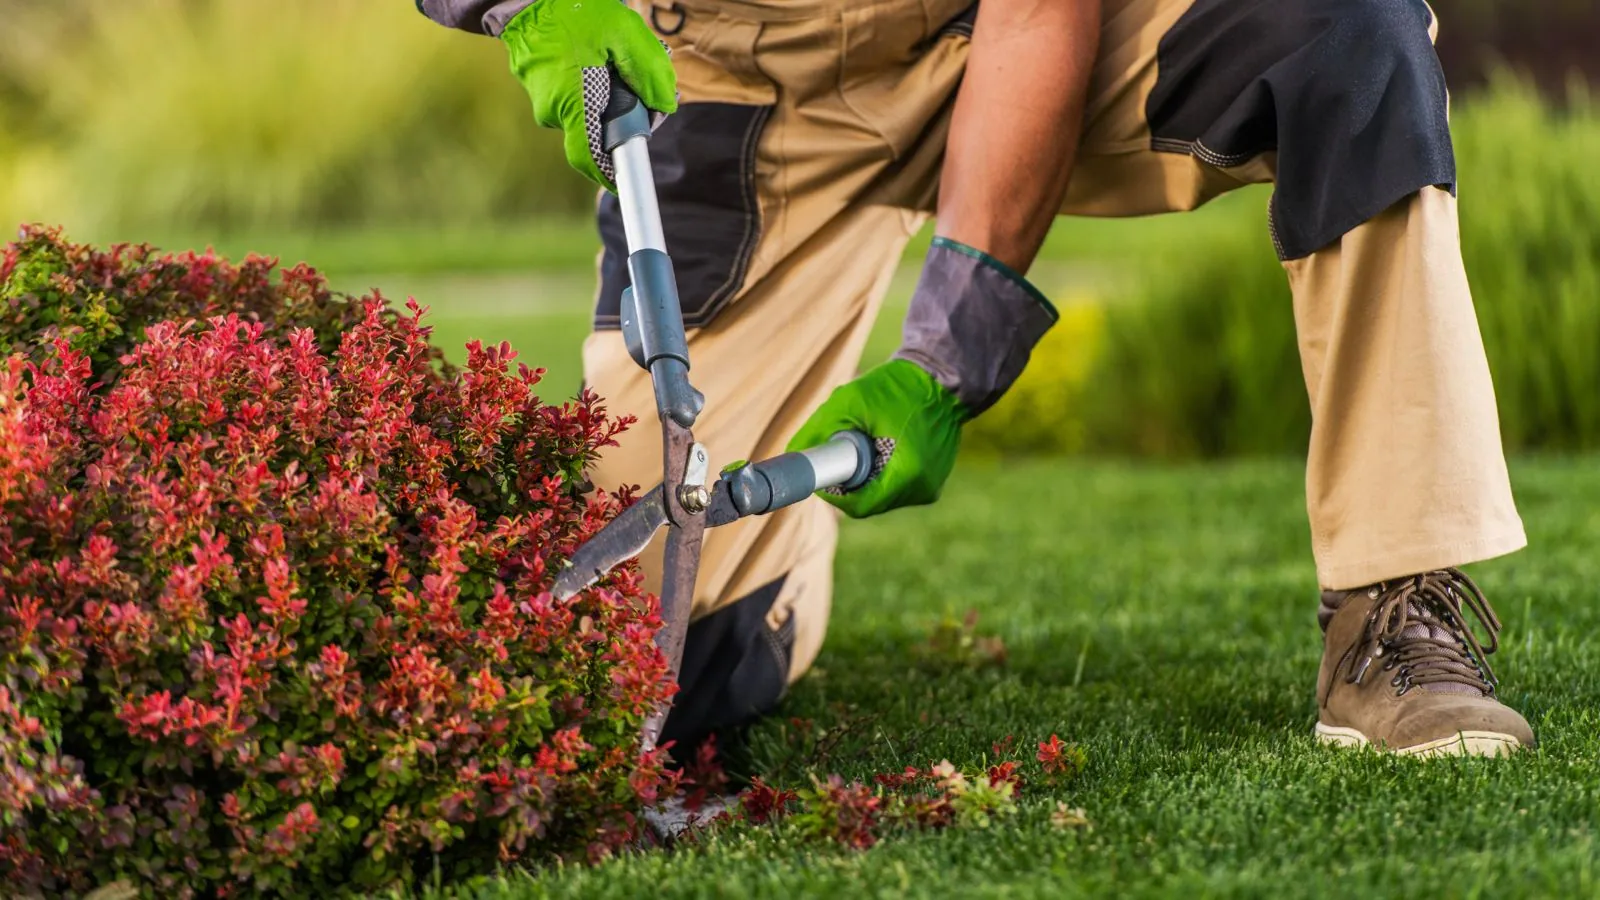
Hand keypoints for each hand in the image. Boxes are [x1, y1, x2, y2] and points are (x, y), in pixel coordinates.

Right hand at [500, 0, 677, 190]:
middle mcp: (553, 110)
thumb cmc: (574, 8)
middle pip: (597, 134)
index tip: (627, 182)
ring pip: (587, 113)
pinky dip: (592, 87)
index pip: (590, 159)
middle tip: (641, 92)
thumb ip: (649, 72)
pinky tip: (597, 59)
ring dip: (608, 99)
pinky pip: (574, 99)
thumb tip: (664, 106)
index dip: (610, 176)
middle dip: (623, 119)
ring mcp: (543, 100)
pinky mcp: (541, 89)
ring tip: (615, 62)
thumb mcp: (624, 32)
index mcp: (573, 103)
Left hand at [786, 359, 966, 518]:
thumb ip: (817, 429)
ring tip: (868, 442)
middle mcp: (922, 488)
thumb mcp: (850, 400)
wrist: (944, 378)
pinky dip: (883, 473)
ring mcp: (931, 487)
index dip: (833, 493)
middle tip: (840, 453)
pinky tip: (885, 445)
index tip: (823, 472)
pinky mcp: (933, 481)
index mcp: (907, 474)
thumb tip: (791, 454)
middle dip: (849, 483)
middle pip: (869, 502)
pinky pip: (898, 488)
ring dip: (866, 478)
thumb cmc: (899, 387)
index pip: (858, 505)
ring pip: (883, 497)